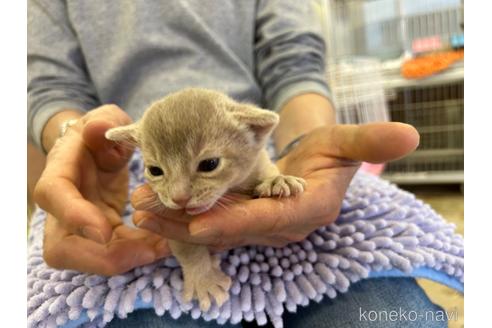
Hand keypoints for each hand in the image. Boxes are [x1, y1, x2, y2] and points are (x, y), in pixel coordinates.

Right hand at [34, 105, 168, 274]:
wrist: (96, 149)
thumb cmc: (100, 133)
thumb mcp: (104, 120)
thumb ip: (103, 123)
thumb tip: (97, 129)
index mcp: (59, 172)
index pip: (54, 196)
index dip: (75, 216)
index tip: (104, 231)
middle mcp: (62, 208)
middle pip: (63, 248)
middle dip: (104, 257)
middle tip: (147, 252)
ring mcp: (79, 227)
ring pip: (92, 259)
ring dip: (130, 259)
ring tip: (165, 248)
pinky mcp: (100, 234)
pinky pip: (116, 252)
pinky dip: (140, 253)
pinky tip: (165, 245)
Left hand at [130, 122, 418, 250]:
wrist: (311, 167)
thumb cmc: (326, 155)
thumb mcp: (346, 144)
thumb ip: (370, 142)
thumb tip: (410, 135)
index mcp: (303, 213)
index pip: (268, 222)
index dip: (236, 222)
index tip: (201, 223)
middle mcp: (275, 229)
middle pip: (230, 229)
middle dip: (189, 223)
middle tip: (148, 209)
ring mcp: (254, 227)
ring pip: (211, 227)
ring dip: (175, 220)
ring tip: (139, 206)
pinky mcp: (237, 220)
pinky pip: (206, 220)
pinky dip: (178, 213)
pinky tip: (149, 203)